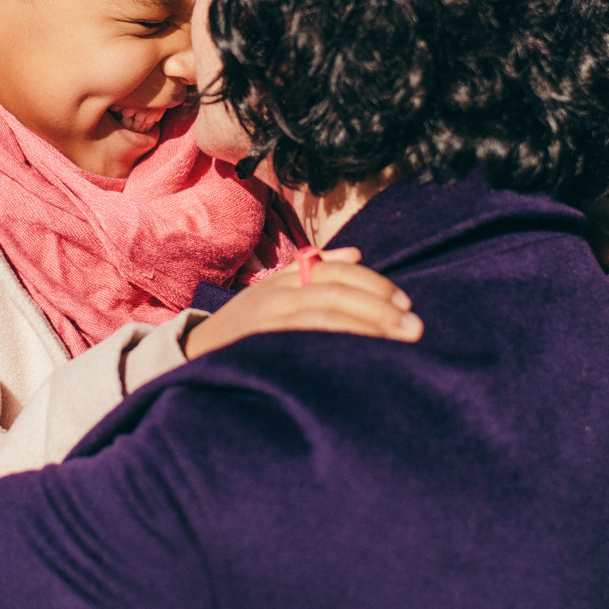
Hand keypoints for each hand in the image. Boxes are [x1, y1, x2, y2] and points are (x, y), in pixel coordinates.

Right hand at [184, 248, 423, 358]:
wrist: (194, 352)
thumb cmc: (245, 326)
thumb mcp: (276, 291)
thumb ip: (315, 270)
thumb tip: (356, 254)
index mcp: (285, 279)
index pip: (335, 270)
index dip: (373, 283)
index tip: (404, 303)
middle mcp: (276, 293)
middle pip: (335, 290)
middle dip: (379, 307)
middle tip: (414, 326)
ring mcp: (266, 319)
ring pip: (324, 313)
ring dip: (366, 325)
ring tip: (398, 340)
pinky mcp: (259, 345)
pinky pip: (304, 339)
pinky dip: (334, 343)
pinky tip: (359, 354)